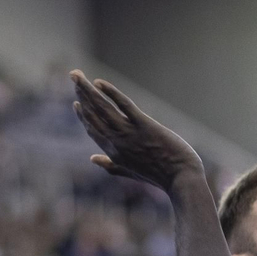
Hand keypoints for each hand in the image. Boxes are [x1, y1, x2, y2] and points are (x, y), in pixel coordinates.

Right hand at [71, 70, 206, 188]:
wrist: (181, 179)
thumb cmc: (160, 175)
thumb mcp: (130, 172)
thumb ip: (110, 165)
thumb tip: (92, 159)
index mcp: (113, 153)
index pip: (92, 129)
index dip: (82, 114)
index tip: (76, 101)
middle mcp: (117, 141)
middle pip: (93, 115)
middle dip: (82, 95)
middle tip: (74, 78)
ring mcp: (129, 133)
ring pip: (103, 108)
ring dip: (88, 90)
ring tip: (78, 76)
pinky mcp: (144, 125)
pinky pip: (124, 105)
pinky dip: (110, 93)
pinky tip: (99, 82)